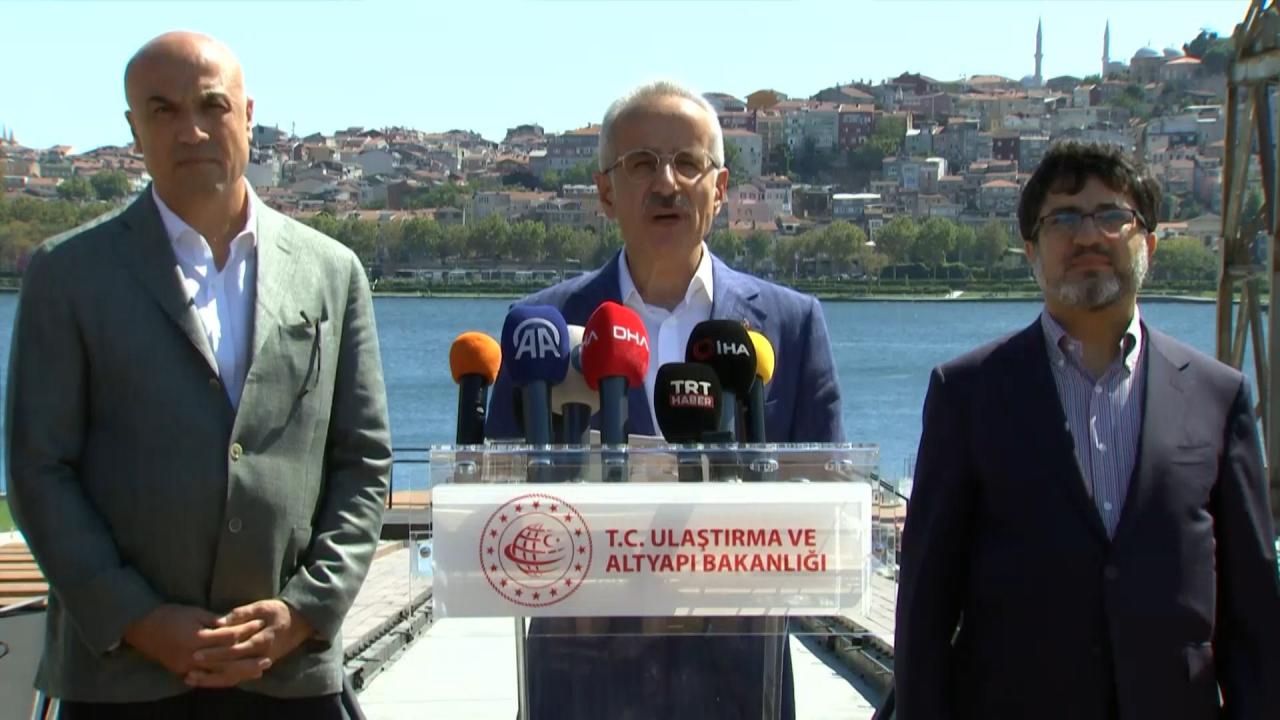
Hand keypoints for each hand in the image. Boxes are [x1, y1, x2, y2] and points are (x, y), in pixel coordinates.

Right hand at [123, 604, 261, 675]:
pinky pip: (205, 678)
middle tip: (268, 660)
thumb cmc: (168, 615)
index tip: (260, 625)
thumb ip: (214, 621)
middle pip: (227, 662)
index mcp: (197, 638)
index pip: (228, 637)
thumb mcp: (194, 612)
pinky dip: (221, 679)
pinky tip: (236, 678)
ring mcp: (186, 666)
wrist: (141, 627)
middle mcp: (193, 656)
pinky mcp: (181, 671)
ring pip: (218, 674)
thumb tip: (233, 625)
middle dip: (249, 661)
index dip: (245, 630)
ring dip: (239, 674)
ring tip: (258, 671)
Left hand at [184, 599, 314, 687]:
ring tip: (192, 676)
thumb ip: (242, 613)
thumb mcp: (263, 606)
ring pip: (234, 676)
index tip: (196, 652)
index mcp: (264, 640)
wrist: (301, 623)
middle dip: (209, 666)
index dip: (215, 653)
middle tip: (189, 664)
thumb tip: (220, 621)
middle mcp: (262, 655)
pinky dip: (221, 679)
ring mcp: (261, 662)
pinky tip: (206, 679)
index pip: (235, 650)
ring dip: (212, 678)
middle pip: (232, 666)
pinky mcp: (258, 666)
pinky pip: (238, 677)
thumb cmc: (280, 612)